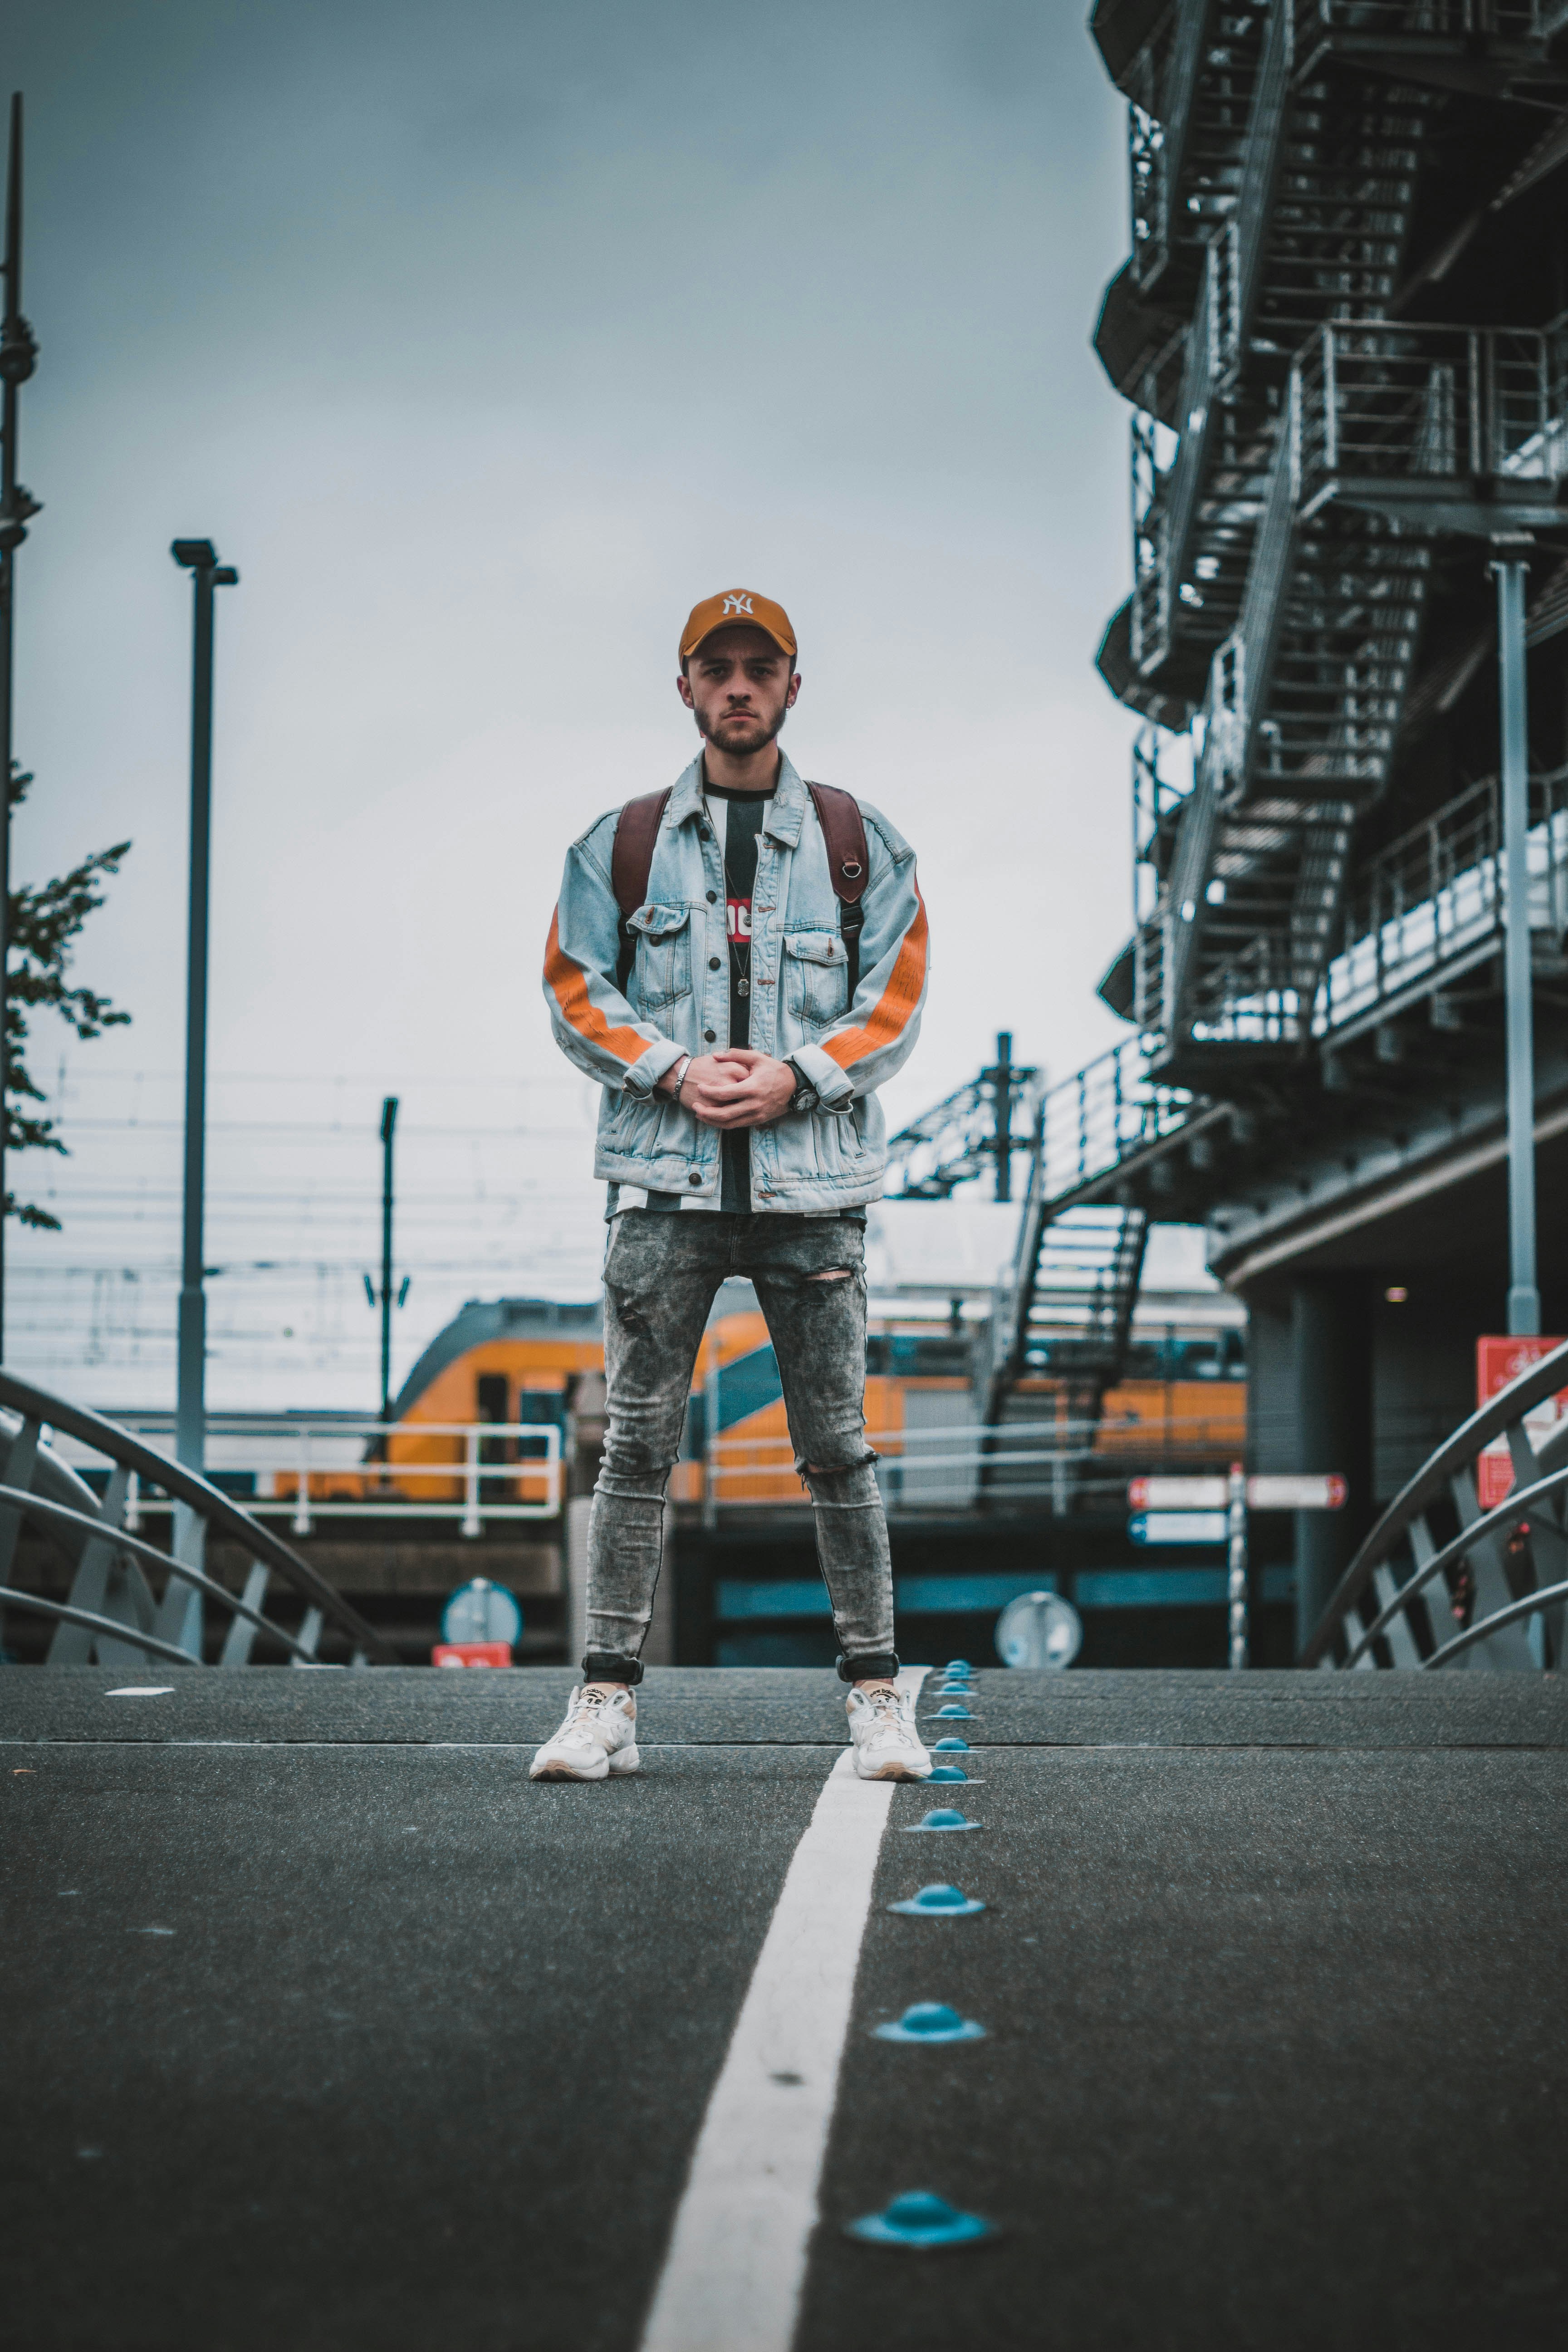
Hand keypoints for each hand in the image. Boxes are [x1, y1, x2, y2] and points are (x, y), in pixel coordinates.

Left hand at [659, 1048, 794, 1128]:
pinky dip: (724, 1123)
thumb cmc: (775, 1070)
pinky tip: (715, 1118)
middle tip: (695, 1106)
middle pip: (724, 1114)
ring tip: (700, 1114)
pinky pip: (737, 1125)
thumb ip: (736, 1054)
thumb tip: (715, 1055)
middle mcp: (753, 1104)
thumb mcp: (757, 1058)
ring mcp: (756, 1115)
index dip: (708, 1092)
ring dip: (712, 1121)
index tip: (699, 1087)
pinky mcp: (758, 1120)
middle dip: (706, 1112)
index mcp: (752, 1087)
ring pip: (729, 1124)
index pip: (724, 1094)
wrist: (795, 1086)